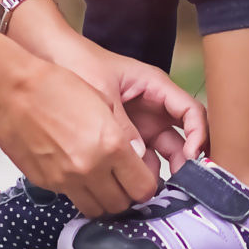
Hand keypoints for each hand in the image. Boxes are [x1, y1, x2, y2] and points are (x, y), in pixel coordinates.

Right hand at [0, 59, 156, 217]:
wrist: (12, 90)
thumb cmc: (56, 86)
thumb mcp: (104, 103)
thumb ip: (123, 137)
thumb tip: (135, 159)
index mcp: (111, 146)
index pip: (143, 188)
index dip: (145, 185)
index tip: (142, 177)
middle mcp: (90, 168)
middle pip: (120, 205)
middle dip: (125, 195)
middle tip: (122, 181)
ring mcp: (65, 179)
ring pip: (95, 209)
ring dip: (102, 199)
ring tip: (99, 181)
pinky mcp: (45, 183)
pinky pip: (70, 197)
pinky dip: (78, 191)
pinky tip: (74, 171)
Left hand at [45, 34, 208, 176]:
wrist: (50, 58)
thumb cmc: (79, 63)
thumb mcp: (102, 92)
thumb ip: (120, 124)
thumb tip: (136, 157)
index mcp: (155, 87)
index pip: (191, 111)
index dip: (198, 134)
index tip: (191, 156)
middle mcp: (153, 107)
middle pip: (183, 136)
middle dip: (185, 160)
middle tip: (180, 183)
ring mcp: (140, 123)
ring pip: (163, 152)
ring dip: (163, 171)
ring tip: (152, 190)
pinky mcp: (124, 138)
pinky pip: (140, 158)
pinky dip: (140, 172)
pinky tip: (132, 186)